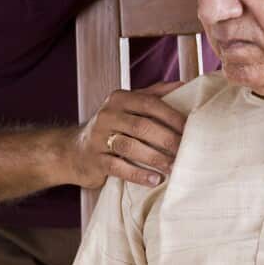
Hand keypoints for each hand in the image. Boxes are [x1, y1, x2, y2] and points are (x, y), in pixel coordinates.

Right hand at [67, 81, 186, 188]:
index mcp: (119, 99)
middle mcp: (107, 115)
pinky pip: (118, 168)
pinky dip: (138, 174)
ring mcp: (98, 138)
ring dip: (155, 158)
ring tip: (173, 167)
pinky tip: (155, 180)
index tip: (190, 128)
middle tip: (186, 150)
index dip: (171, 116)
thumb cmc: (110, 127)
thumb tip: (183, 84)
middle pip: (142, 126)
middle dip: (167, 139)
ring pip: (130, 146)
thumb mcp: (128, 106)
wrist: (72, 150)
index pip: (150, 104)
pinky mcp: (95, 160)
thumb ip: (153, 95)